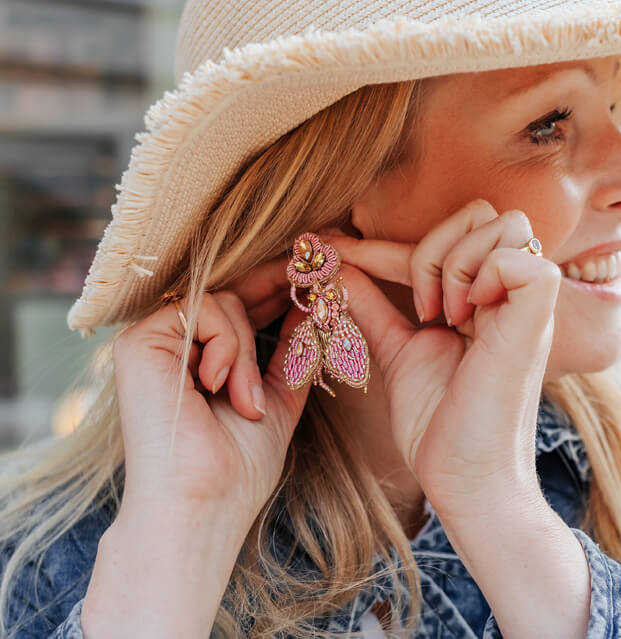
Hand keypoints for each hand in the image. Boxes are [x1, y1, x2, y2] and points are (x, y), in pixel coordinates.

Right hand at [112, 266, 311, 527]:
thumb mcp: (276, 398)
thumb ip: (291, 352)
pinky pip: (205, 312)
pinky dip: (227, 349)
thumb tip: (313, 307)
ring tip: (246, 402)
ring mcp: (150, 341)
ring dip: (247, 351)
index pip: (237, 307)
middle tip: (315, 283)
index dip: (275, 291)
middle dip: (275, 292)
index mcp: (194, 357)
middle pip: (230, 295)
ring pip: (224, 303)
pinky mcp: (139, 343)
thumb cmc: (236, 467)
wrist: (202, 507)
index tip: (313, 281)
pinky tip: (219, 389)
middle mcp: (168, 344)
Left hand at [320, 198, 560, 520]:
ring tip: (440, 314)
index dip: (382, 243)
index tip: (330, 249)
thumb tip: (337, 267)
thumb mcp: (399, 349)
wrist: (463, 478)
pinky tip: (463, 317)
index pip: (442, 239)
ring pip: (505, 223)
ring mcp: (529, 304)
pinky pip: (522, 259)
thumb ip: (373, 306)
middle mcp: (512, 293)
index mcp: (486, 297)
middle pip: (485, 212)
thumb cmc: (439, 422)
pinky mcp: (538, 320)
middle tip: (420, 306)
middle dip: (435, 245)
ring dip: (455, 260)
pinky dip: (482, 275)